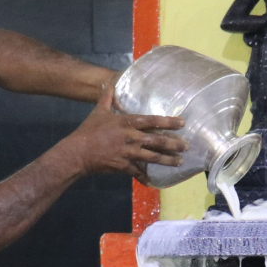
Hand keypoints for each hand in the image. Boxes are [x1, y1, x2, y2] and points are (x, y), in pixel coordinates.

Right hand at [67, 85, 186, 177]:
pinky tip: (154, 182)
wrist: (79, 151)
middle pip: (158, 141)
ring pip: (153, 157)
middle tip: (187, 146)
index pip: (152, 120)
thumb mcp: (99, 111)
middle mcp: (131, 137)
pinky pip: (138, 173)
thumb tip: (109, 83)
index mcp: (127, 122)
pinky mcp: (124, 166)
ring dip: (168, 160)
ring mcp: (129, 153)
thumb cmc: (89, 130)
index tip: (182, 123)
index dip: (169, 121)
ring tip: (179, 162)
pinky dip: (145, 178)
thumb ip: (107, 97)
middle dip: (174, 144)